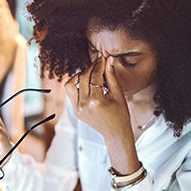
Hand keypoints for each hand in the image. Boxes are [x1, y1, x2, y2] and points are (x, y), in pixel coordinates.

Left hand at [65, 56, 138, 173]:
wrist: (115, 133)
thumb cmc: (120, 115)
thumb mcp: (118, 94)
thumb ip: (111, 76)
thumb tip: (109, 60)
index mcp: (96, 101)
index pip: (95, 76)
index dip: (99, 65)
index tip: (102, 57)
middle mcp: (83, 105)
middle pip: (82, 78)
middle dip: (90, 68)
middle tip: (98, 64)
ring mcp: (77, 109)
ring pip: (70, 84)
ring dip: (79, 76)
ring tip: (90, 74)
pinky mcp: (75, 111)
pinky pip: (71, 93)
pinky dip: (77, 85)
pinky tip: (87, 83)